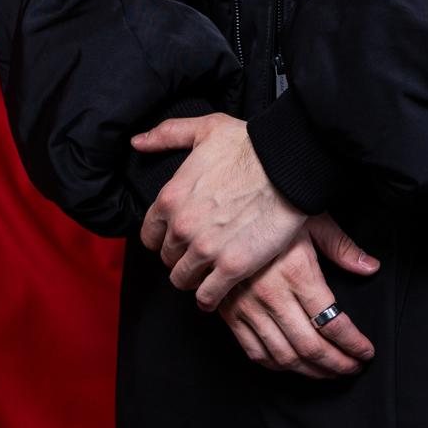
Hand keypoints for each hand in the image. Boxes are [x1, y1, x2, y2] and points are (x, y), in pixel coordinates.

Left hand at [131, 113, 307, 310]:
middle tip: (200, 254)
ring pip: (183, 280)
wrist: (288, 164)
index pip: (149, 235)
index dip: (164, 238)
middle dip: (181, 257)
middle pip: (168, 259)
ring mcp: (206, 249)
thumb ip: (167, 136)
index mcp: (170, 198)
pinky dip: (211, 298)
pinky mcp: (232, 266)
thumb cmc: (251, 144)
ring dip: (194, 279)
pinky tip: (217, 292)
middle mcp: (182, 227)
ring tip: (208, 274)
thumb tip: (138, 142)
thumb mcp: (204, 129)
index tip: (178, 238)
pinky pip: (208, 296)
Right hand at [220, 214, 382, 378]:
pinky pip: (254, 351)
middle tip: (352, 368)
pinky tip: (293, 363)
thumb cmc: (271, 209)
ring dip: (310, 371)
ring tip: (329, 372)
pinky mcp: (230, 313)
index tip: (365, 352)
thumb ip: (342, 248)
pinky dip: (276, 365)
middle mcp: (272, 295)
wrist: (222, 206)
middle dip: (337, 364)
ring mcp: (248, 307)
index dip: (353, 344)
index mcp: (297, 273)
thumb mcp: (314, 220)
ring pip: (284, 356)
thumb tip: (370, 267)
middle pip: (311, 347)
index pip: (333, 323)